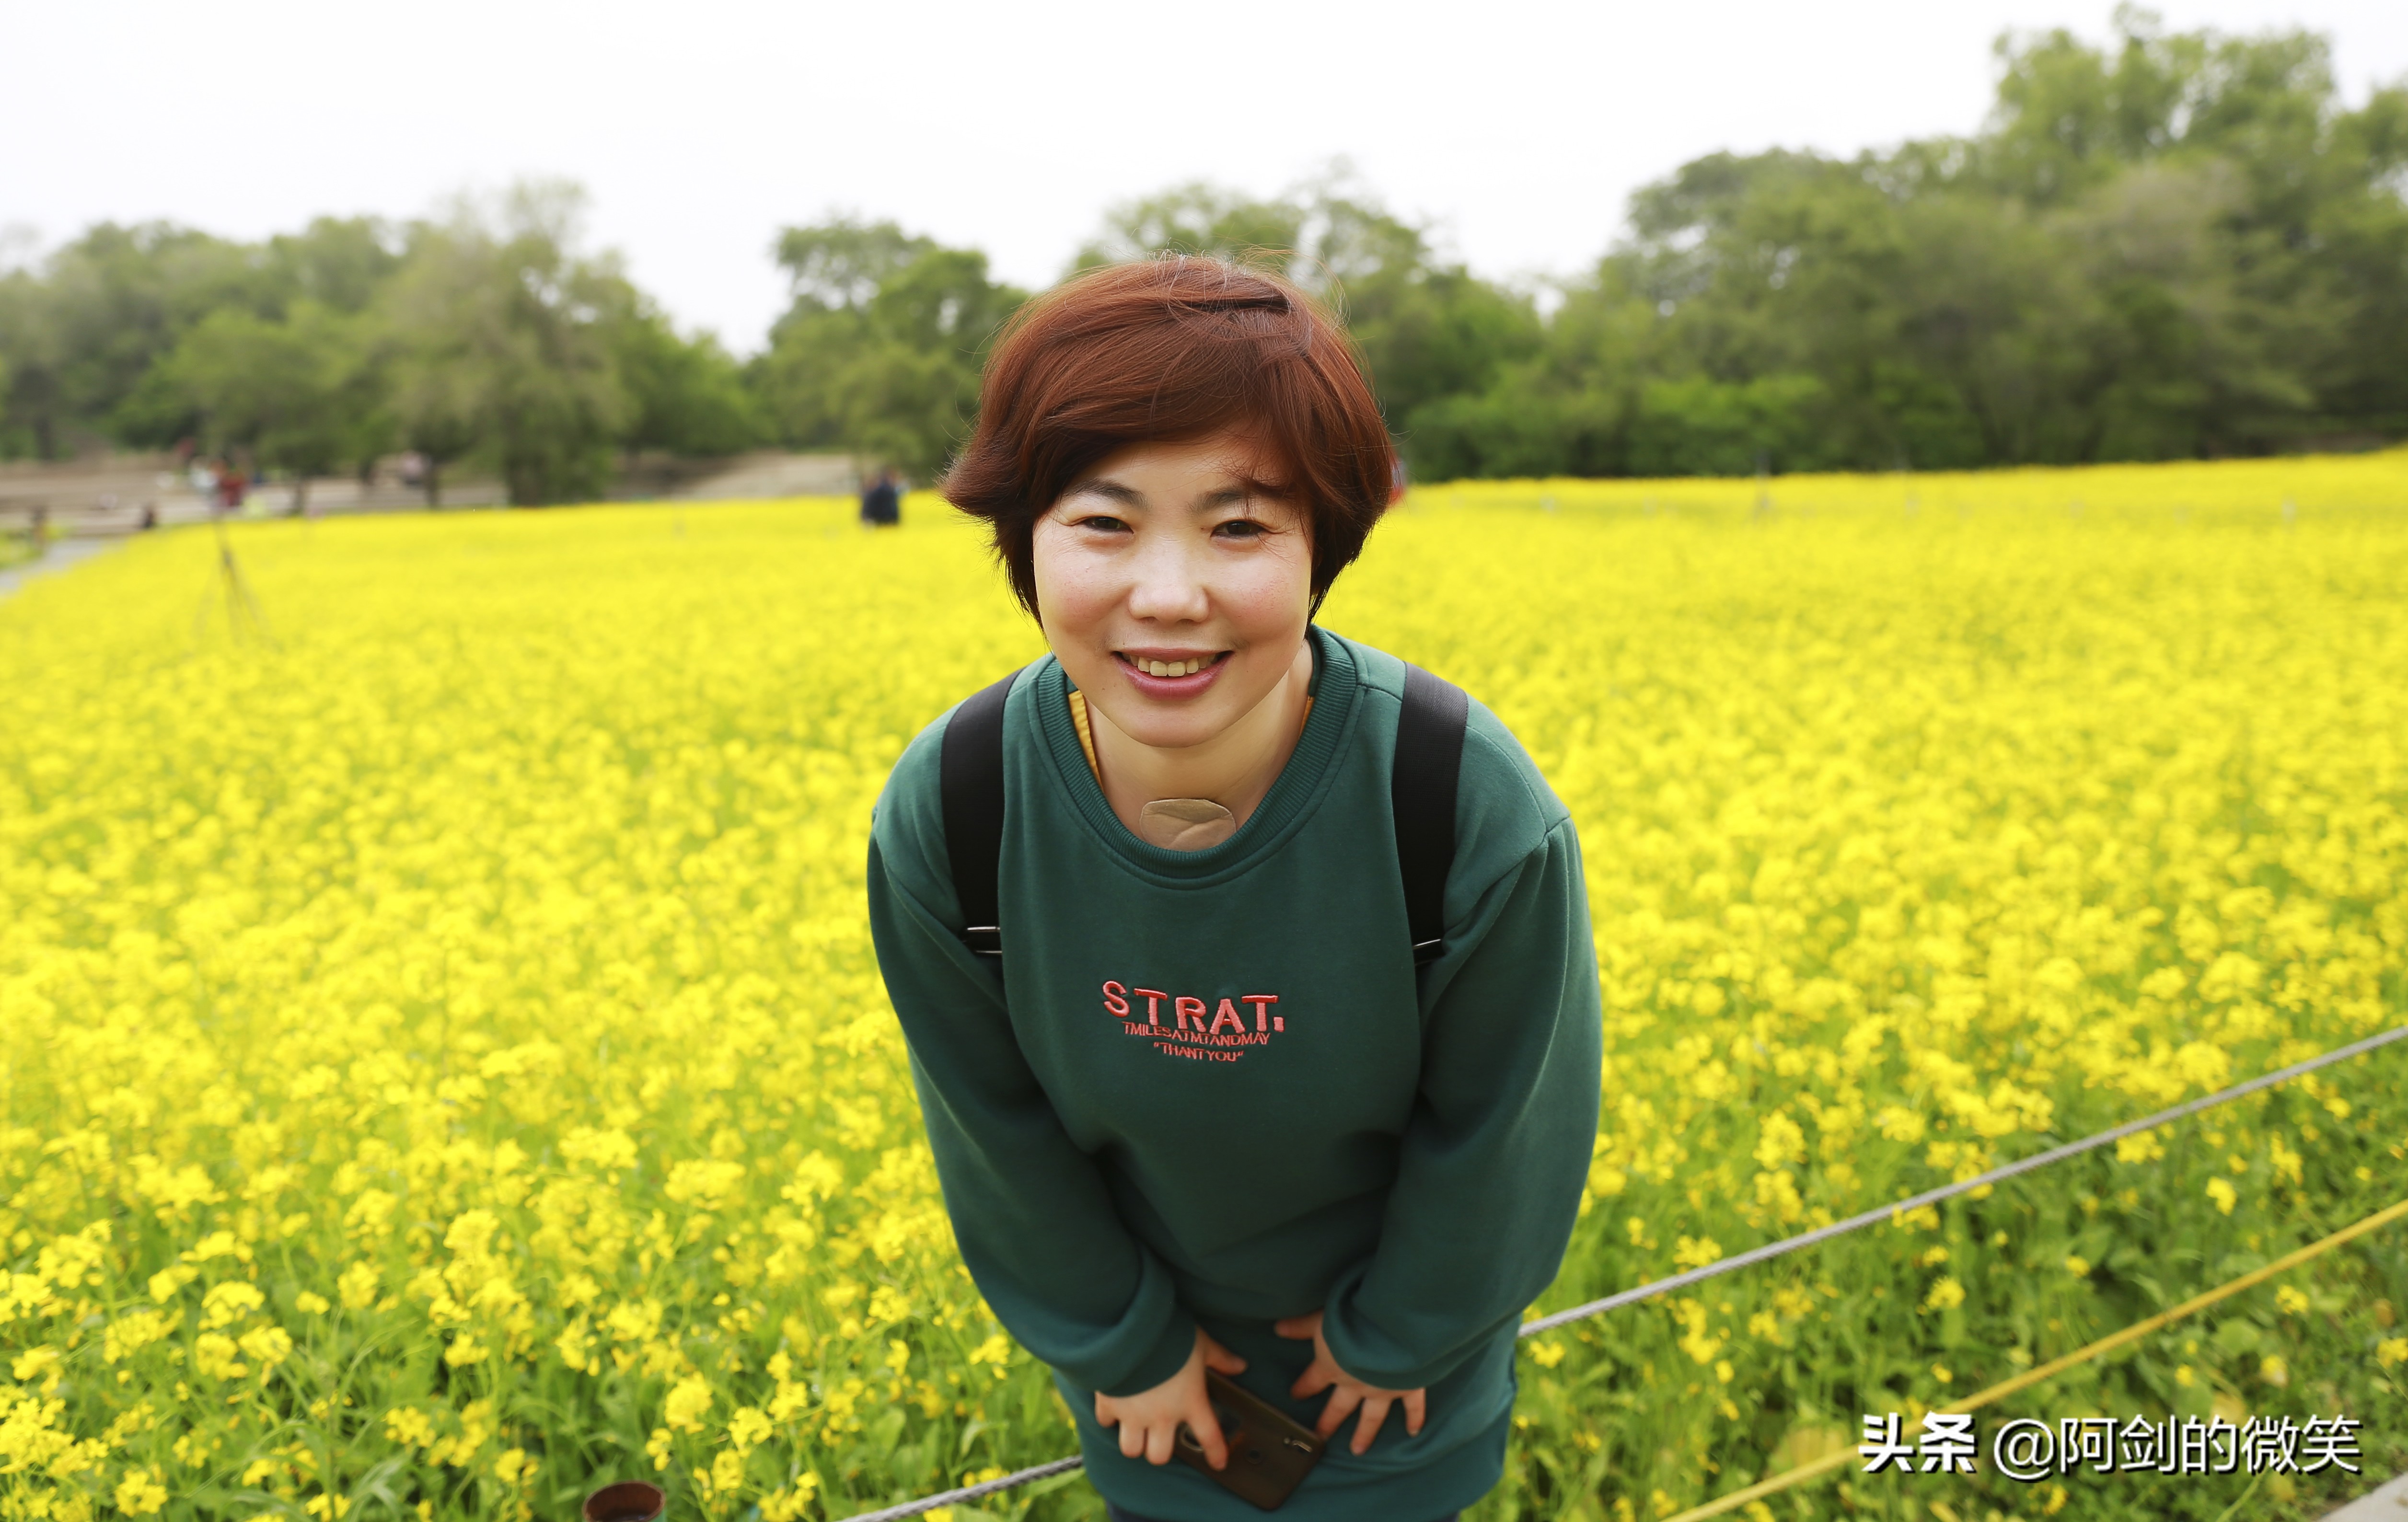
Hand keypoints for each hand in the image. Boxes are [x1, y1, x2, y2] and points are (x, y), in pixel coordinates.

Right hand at [1094, 1328, 1247, 1468]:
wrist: (1131, 1329)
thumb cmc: (1170, 1337)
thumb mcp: (1202, 1344)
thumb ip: (1220, 1358)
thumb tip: (1241, 1365)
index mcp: (1190, 1402)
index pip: (1209, 1437)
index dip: (1216, 1453)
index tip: (1218, 1463)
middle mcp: (1162, 1416)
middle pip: (1160, 1455)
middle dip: (1159, 1449)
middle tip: (1159, 1435)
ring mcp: (1134, 1414)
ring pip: (1131, 1448)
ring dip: (1134, 1441)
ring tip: (1135, 1429)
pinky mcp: (1109, 1405)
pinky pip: (1106, 1422)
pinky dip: (1109, 1417)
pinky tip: (1113, 1406)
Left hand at [1274, 1310, 1427, 1454]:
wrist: (1391, 1333)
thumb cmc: (1354, 1323)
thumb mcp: (1322, 1320)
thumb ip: (1302, 1326)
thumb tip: (1278, 1328)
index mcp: (1333, 1368)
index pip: (1313, 1380)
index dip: (1304, 1387)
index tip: (1296, 1395)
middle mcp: (1355, 1384)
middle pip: (1338, 1407)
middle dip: (1328, 1422)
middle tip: (1320, 1437)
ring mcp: (1382, 1390)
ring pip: (1371, 1417)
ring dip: (1364, 1433)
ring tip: (1358, 1449)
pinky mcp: (1407, 1387)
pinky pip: (1412, 1407)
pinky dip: (1414, 1418)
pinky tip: (1414, 1431)